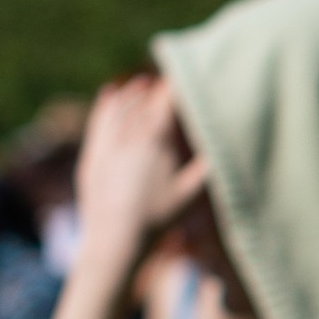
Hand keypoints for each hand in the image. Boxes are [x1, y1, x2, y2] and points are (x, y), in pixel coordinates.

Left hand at [74, 78, 206, 269]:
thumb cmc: (158, 219)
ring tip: (143, 84)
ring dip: (133, 92)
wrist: (115, 240)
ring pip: (120, 105)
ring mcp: (107, 144)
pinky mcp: (92, 154)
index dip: (179, 85)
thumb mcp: (190, 193)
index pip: (167, 99)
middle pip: (144, 98)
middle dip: (156, 88)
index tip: (190, 77)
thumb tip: (226, 146)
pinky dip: (106, 104)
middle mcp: (129, 136)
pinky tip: (111, 94)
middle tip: (169, 82)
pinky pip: (98, 119)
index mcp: (155, 140)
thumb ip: (209, 166)